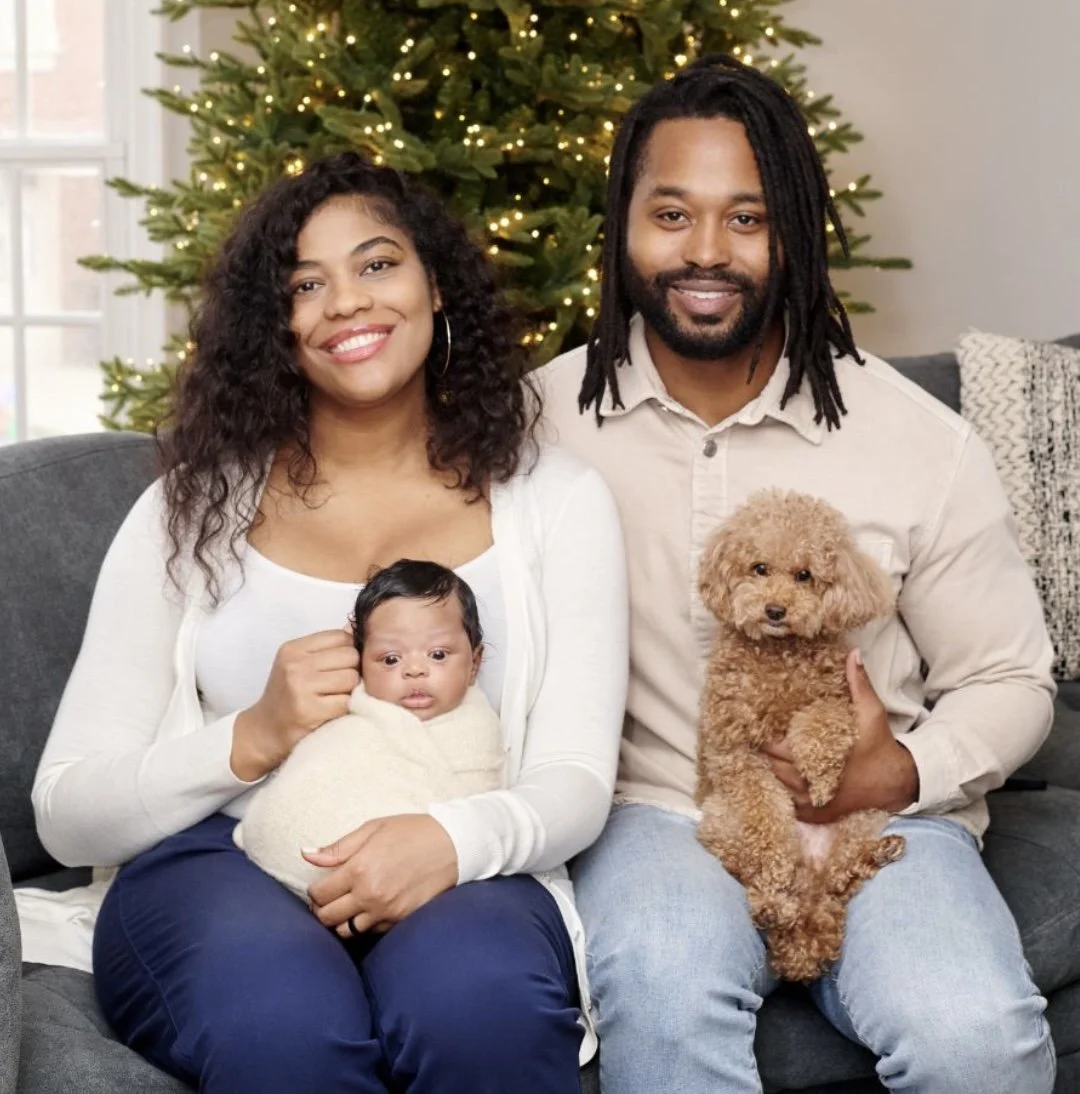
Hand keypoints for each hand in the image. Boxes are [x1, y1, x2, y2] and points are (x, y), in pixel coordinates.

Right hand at [230, 629, 359, 780]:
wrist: (264, 730)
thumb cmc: (286, 695)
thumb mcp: (297, 663)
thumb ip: (325, 648)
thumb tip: (354, 628)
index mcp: (293, 649)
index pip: (341, 636)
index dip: (349, 650)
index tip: (341, 665)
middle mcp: (295, 665)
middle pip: (350, 656)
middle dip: (352, 670)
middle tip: (339, 684)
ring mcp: (301, 687)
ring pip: (351, 678)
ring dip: (350, 690)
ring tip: (335, 697)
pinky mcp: (310, 711)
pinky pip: (347, 701)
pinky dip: (345, 707)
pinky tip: (332, 710)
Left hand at [305, 814, 458, 936]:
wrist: (452, 845)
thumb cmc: (411, 832)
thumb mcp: (373, 829)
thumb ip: (338, 847)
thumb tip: (306, 855)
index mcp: (359, 869)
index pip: (319, 894)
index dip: (314, 891)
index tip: (320, 886)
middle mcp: (369, 895)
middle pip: (327, 918)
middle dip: (322, 909)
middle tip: (328, 899)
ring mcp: (386, 911)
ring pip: (346, 931)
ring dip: (341, 921)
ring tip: (346, 906)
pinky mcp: (400, 920)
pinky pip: (370, 932)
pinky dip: (364, 924)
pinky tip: (368, 909)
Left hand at [763, 649, 919, 822]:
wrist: (897, 783)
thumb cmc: (880, 746)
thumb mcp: (871, 713)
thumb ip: (859, 684)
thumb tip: (853, 654)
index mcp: (815, 759)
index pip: (774, 748)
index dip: (765, 736)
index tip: (759, 724)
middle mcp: (808, 785)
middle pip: (770, 766)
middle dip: (765, 751)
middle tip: (759, 735)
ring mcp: (810, 803)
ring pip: (775, 784)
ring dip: (772, 769)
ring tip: (767, 752)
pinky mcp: (815, 815)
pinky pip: (787, 802)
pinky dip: (782, 789)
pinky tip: (781, 774)